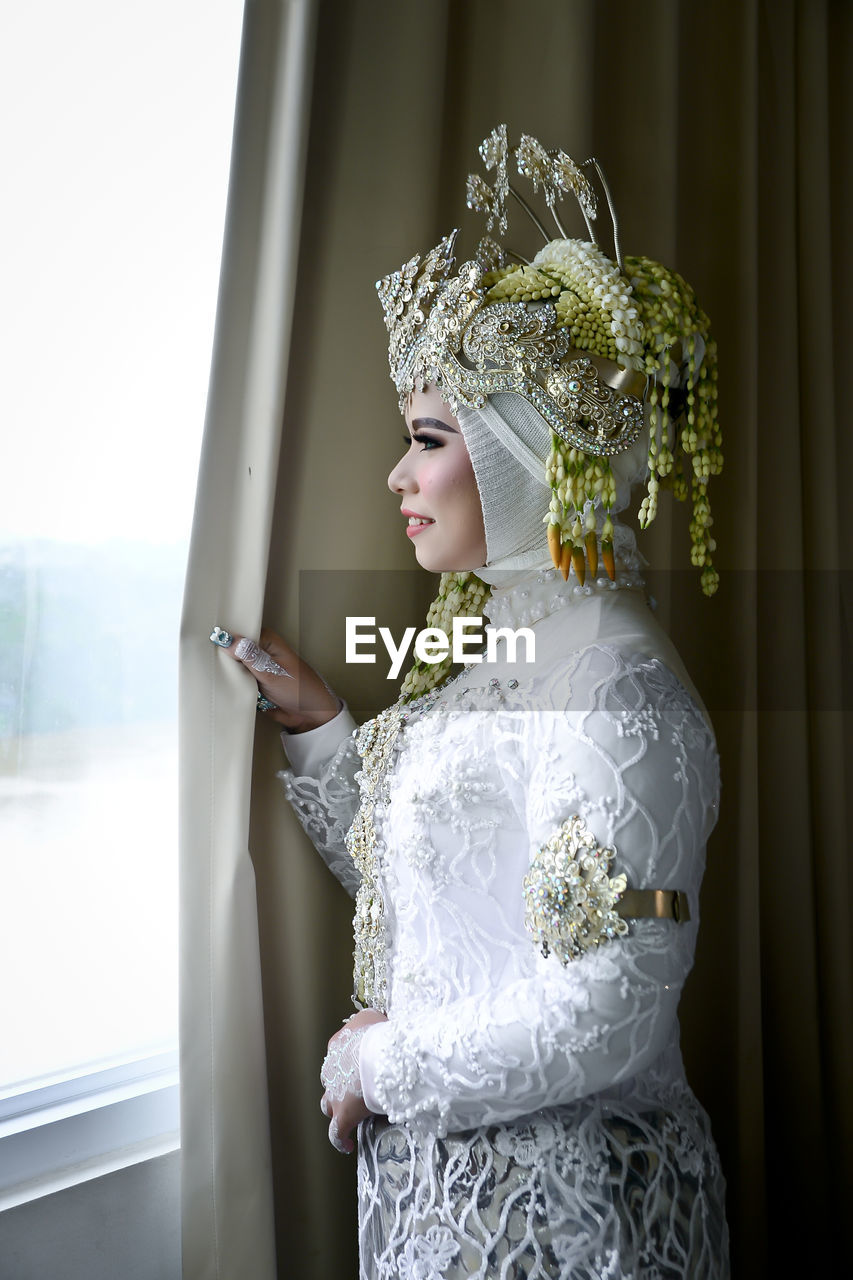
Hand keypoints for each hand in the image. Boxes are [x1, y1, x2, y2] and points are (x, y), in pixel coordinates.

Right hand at [210, 626, 339, 732]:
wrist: (310, 715)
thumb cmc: (299, 689)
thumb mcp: (272, 672)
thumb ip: (250, 656)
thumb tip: (228, 640)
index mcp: (266, 641)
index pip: (238, 632)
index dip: (222, 636)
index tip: (202, 639)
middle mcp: (260, 652)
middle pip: (232, 650)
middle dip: (220, 657)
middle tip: (200, 660)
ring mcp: (255, 669)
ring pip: (232, 668)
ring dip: (225, 674)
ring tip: (205, 674)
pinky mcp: (253, 685)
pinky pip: (236, 683)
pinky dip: (231, 686)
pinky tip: (217, 687)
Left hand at [320, 1008, 387, 1154]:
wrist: (379, 1056)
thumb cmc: (379, 1035)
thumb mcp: (373, 1018)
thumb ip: (370, 1022)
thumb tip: (376, 1024)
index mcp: (337, 1045)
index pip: (339, 1053)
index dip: (350, 1061)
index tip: (362, 1065)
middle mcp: (330, 1069)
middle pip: (330, 1079)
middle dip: (341, 1084)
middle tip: (358, 1087)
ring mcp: (334, 1094)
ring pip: (328, 1104)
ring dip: (337, 1108)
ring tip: (350, 1113)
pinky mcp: (342, 1115)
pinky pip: (336, 1132)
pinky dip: (340, 1139)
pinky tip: (347, 1145)